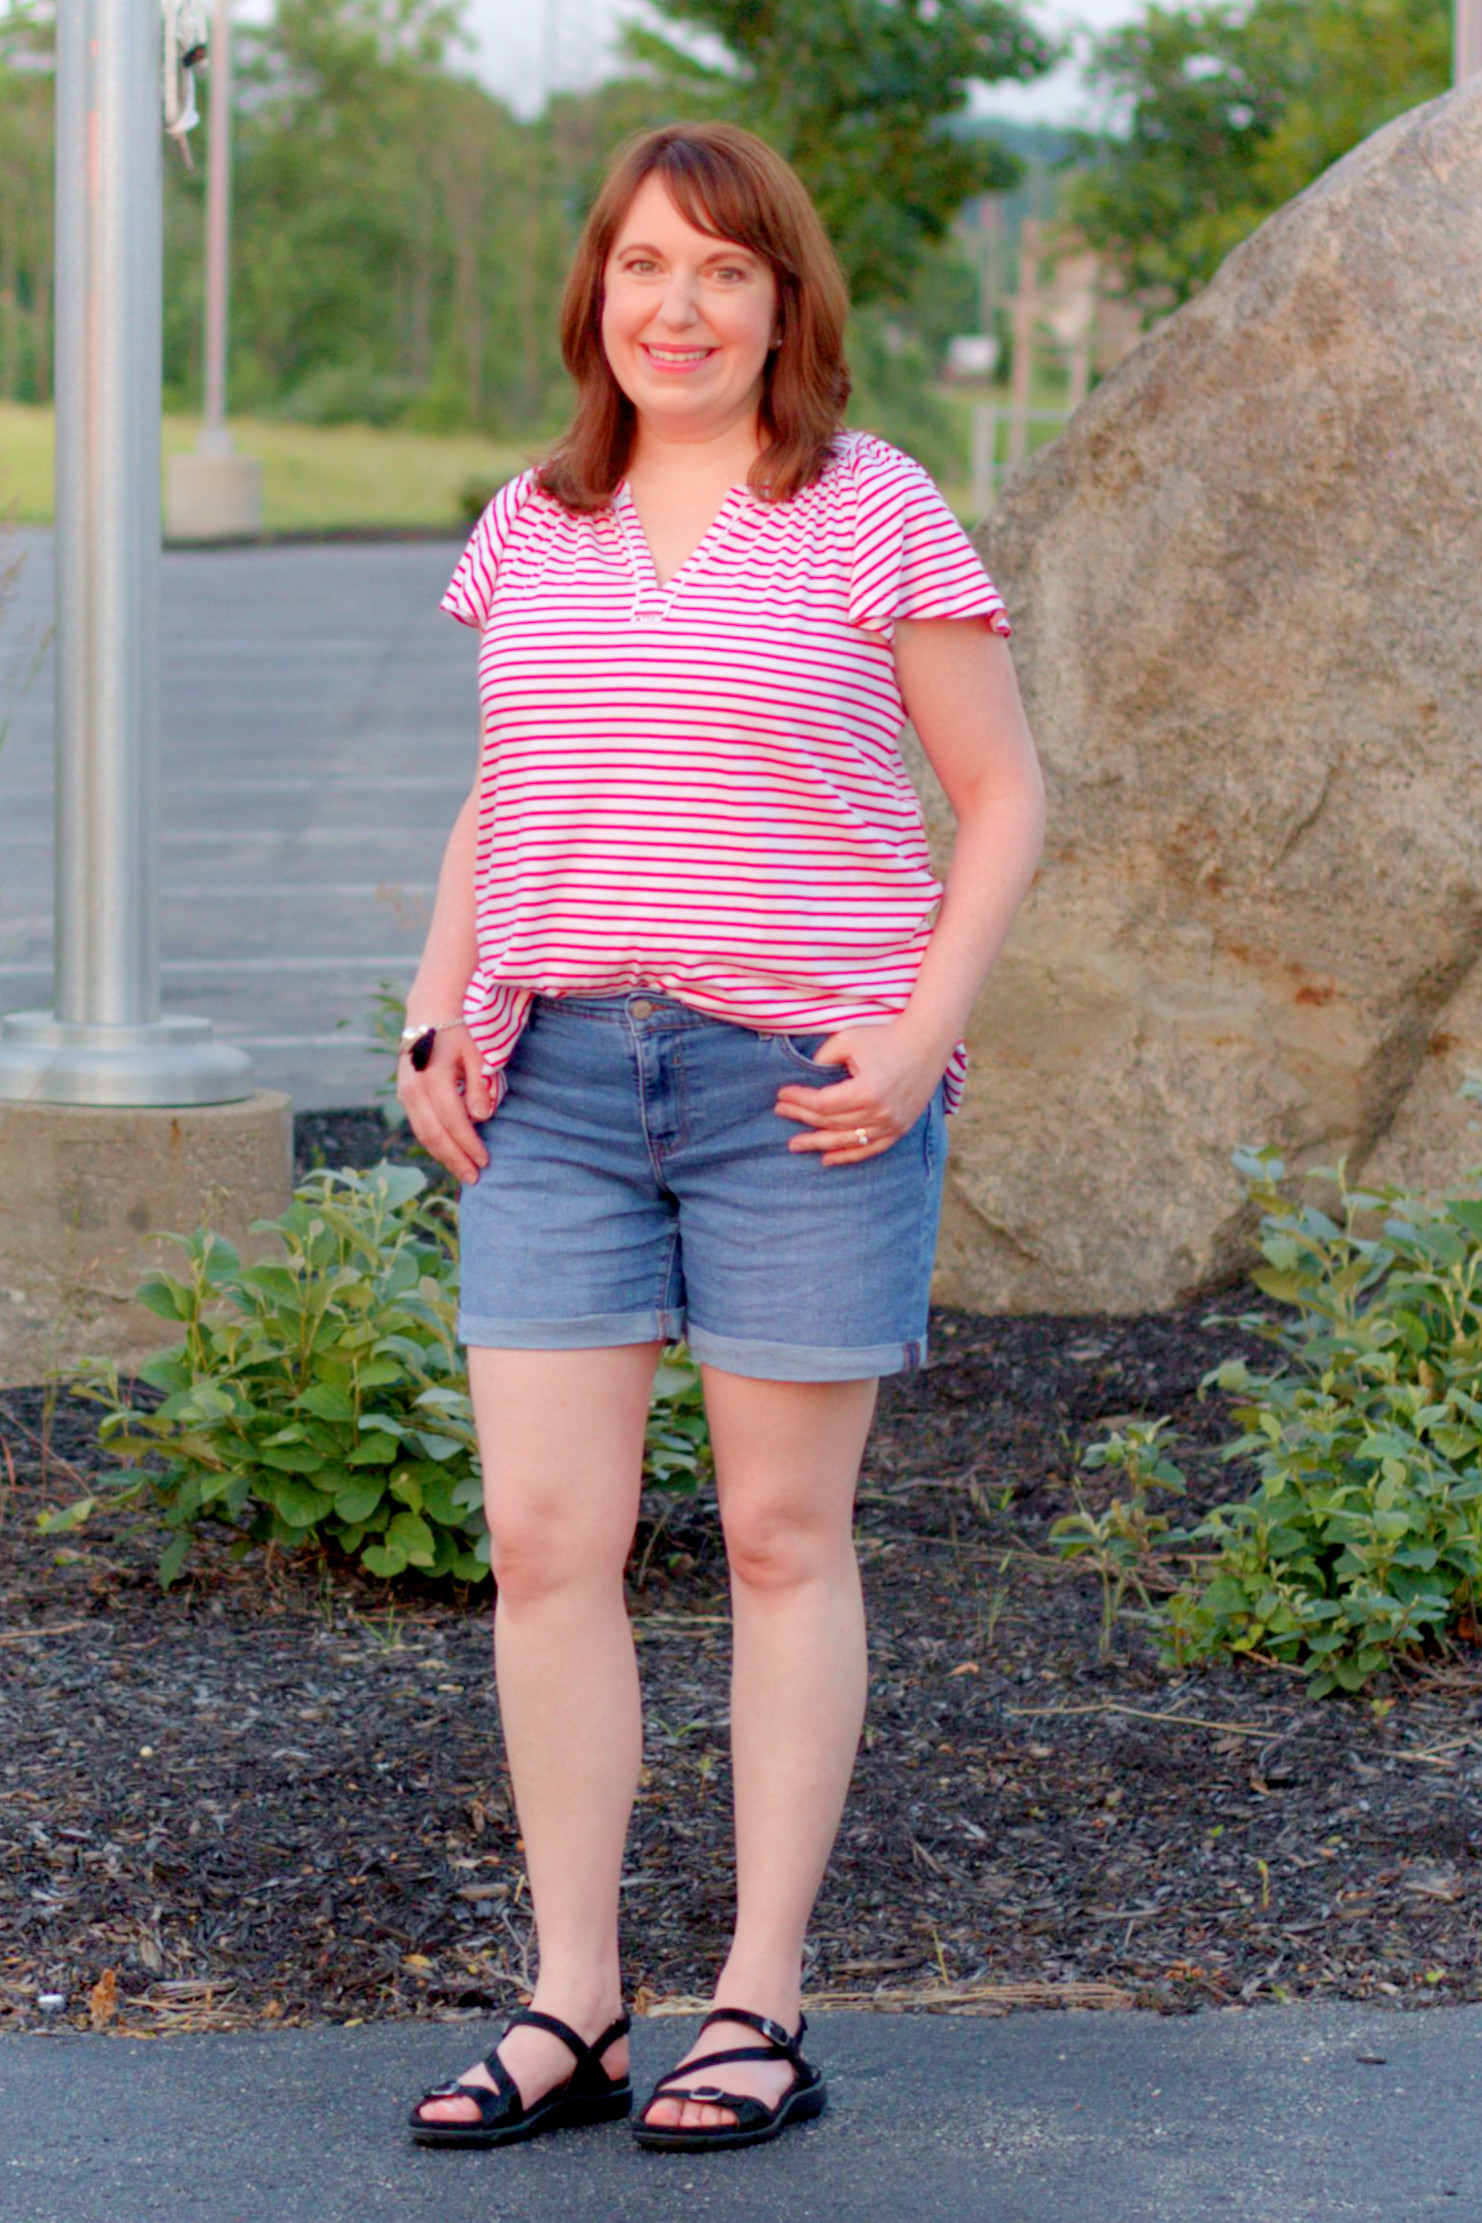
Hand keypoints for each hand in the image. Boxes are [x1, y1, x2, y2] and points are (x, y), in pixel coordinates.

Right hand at [395, 1023, 494, 1183]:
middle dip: (456, 1159)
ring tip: (463, 1172)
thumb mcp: (475, 1053)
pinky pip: (419, 1127)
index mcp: (433, 1078)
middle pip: (436, 1135)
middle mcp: (414, 1090)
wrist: (428, 1014)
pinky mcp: (404, 1096)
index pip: (454, 1121)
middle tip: (475, 1177)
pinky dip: (435, 1144)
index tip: (486, 1160)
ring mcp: (405, 1094)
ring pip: (424, 1134)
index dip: (469, 1144)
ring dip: (444, 1156)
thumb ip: (479, 1086)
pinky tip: (450, 1154)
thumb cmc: (458, 1033)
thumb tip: (481, 1118)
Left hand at [772, 1018, 943, 1166]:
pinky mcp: (900, 1129)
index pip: (821, 1104)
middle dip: (801, 1118)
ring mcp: (892, 1124)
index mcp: (866, 1091)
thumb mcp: (848, 1040)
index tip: (781, 1095)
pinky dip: (847, 1155)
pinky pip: (870, 1149)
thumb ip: (823, 1059)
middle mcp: (880, 1113)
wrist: (927, 1043)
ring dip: (818, 1143)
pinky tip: (827, 1158)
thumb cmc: (885, 1037)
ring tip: (795, 1144)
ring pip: (846, 1140)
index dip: (798, 1101)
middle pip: (830, 1123)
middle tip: (780, 1113)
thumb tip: (805, 1079)